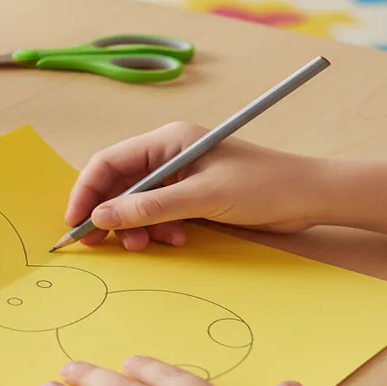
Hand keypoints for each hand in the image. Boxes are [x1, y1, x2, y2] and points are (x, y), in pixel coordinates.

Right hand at [66, 122, 325, 249]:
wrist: (308, 197)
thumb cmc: (263, 185)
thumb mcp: (203, 198)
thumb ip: (151, 207)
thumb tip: (103, 216)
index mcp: (168, 140)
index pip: (110, 161)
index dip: (88, 191)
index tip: (77, 223)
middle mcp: (169, 154)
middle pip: (119, 183)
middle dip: (110, 213)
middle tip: (102, 244)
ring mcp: (180, 175)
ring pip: (137, 202)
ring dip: (136, 226)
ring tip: (149, 245)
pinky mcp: (192, 196)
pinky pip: (158, 213)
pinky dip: (158, 229)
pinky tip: (176, 239)